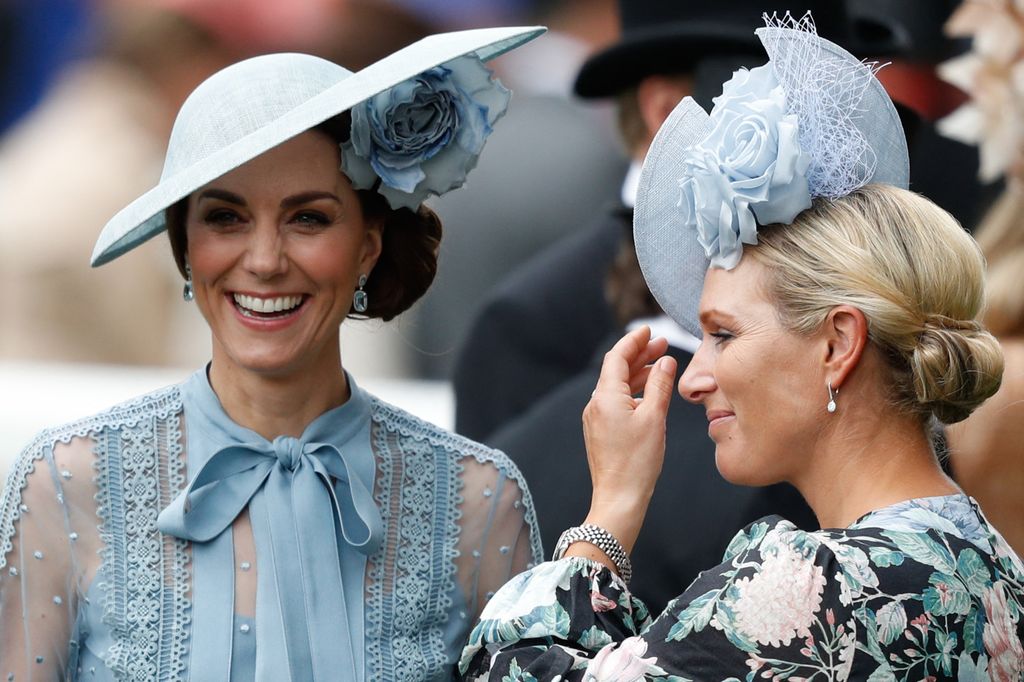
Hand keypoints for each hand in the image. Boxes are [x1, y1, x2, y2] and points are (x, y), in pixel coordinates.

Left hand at [578, 327, 675, 555]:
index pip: (617, 357)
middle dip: (639, 355)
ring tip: (660, 365)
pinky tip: (649, 394)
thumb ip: (660, 385)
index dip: (633, 341)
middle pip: (616, 370)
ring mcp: (596, 419)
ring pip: (617, 386)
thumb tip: (666, 362)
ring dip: (638, 374)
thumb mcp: (655, 418)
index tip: (649, 330)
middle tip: (662, 345)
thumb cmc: (638, 461)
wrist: (619, 498)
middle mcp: (596, 404)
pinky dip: (633, 392)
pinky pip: (616, 402)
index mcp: (606, 397)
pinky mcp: (600, 432)